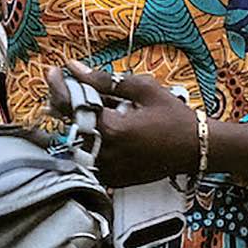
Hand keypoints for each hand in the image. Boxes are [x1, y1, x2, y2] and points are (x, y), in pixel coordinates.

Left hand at [51, 59, 202, 186]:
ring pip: (79, 144)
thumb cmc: (173, 115)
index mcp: (111, 129)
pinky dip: (92, 142)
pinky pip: (92, 159)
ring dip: (80, 125)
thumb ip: (105, 81)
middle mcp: (106, 153)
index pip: (70, 107)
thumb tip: (75, 68)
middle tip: (72, 88)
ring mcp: (109, 169)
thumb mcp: (143, 89)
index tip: (52, 72)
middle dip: (68, 106)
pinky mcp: (114, 178)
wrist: (196, 148)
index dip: (57, 87)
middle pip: (71, 126)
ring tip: (95, 109)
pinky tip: (105, 129)